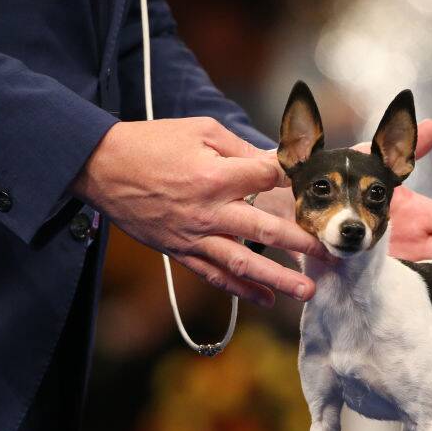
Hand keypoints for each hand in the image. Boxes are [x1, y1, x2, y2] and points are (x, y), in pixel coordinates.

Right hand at [72, 118, 330, 307]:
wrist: (101, 167)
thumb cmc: (151, 143)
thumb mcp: (200, 131)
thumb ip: (241, 150)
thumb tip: (274, 163)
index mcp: (216, 175)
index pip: (270, 181)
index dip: (295, 183)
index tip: (316, 190)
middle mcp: (209, 210)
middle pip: (266, 231)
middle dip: (302, 243)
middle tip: (330, 254)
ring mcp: (194, 236)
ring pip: (243, 263)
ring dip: (278, 279)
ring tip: (307, 291)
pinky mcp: (181, 251)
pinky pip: (215, 275)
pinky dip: (241, 289)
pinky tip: (266, 299)